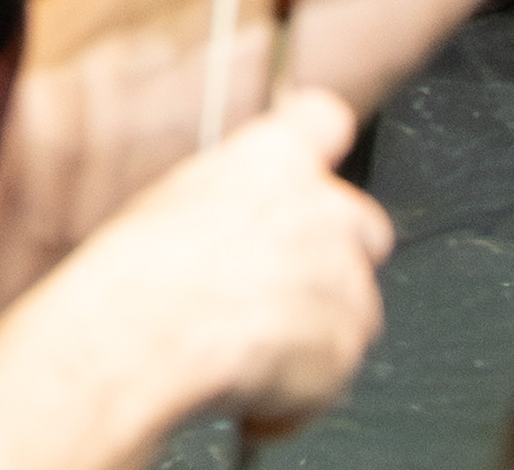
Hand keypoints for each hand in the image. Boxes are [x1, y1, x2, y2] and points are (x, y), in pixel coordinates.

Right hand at [25, 100, 388, 438]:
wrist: (149, 328)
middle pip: (365, 227)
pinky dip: (302, 393)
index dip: (320, 150)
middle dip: (338, 260)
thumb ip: (240, 197)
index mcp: (278, 157)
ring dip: (317, 333)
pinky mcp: (345, 348)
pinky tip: (252, 393)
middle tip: (283, 289)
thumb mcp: (182, 201)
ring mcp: (343, 279)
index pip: (326, 119)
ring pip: (355, 309)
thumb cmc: (149, 267)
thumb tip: (245, 220)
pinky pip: (336, 375)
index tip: (308, 174)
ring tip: (253, 354)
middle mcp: (324, 208)